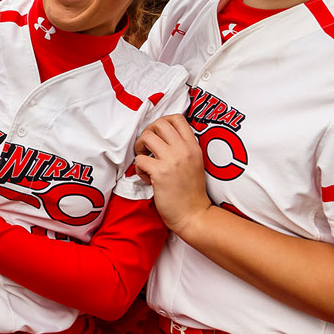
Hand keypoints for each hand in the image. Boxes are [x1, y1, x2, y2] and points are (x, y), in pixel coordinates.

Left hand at [133, 114, 211, 236]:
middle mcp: (184, 150)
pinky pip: (139, 160)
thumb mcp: (194, 163)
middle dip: (148, 133)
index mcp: (193, 146)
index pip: (177, 118)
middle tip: (147, 148)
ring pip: (146, 137)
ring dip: (140, 149)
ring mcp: (172, 160)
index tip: (157, 135)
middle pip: (159, 123)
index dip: (162, 122)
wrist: (194, 215)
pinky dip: (139, 169)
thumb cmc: (190, 192)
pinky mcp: (160, 173)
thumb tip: (160, 137)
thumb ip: (182, 148)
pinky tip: (148, 178)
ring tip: (146, 162)